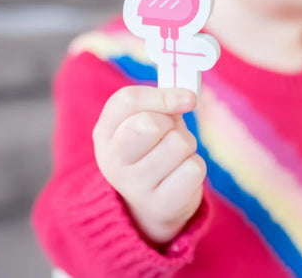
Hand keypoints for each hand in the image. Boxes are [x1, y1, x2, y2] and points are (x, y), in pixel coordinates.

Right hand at [93, 86, 205, 243]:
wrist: (153, 203)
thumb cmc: (154, 148)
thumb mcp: (150, 119)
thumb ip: (163, 102)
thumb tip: (189, 96)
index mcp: (106, 132)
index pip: (127, 100)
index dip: (163, 95)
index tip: (188, 98)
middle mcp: (112, 160)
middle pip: (149, 124)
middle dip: (171, 124)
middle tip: (170, 134)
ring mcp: (133, 186)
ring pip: (178, 144)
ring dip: (187, 144)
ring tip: (176, 156)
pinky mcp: (159, 205)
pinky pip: (193, 169)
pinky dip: (195, 166)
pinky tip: (181, 175)